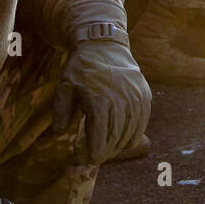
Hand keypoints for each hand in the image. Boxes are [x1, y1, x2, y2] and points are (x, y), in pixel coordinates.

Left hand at [51, 0, 151, 164]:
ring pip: (130, 134)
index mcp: (100, 102)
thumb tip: (60, 133)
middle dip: (105, 153)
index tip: (87, 160)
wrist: (105, 43)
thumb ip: (61, 112)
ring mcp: (136, 99)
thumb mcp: (64, 86)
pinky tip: (125, 139)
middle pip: (115, 140)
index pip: (100, 140)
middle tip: (96, 156)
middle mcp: (121, 102)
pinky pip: (142, 123)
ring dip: (119, 146)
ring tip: (109, 148)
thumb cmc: (82, 67)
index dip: (93, 155)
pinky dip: (134, 135)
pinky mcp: (145, 95)